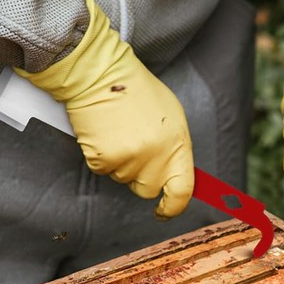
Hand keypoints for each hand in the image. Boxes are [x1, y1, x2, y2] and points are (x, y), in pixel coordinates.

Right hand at [16, 0, 192, 218]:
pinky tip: (104, 134)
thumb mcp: (171, 117)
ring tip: (119, 132)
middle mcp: (156, 156)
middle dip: (140, 176)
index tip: (165, 211)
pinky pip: (102, 171)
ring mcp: (130, 158)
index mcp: (177, 145)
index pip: (183, 190)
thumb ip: (175, 149)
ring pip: (123, 179)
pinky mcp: (104, 158)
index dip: (174, 207)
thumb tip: (175, 174)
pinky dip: (101, 157)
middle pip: (148, 189)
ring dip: (120, 163)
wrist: (100, 72)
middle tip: (134, 147)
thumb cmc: (135, 90)